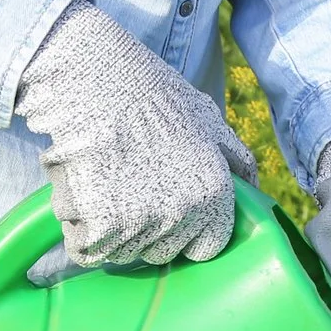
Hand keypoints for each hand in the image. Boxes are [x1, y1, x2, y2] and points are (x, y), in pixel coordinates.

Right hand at [15, 0, 256, 266]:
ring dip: (105, 227)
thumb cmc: (149, 94)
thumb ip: (234, 159)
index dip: (184, 232)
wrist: (94, 77)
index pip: (205, 248)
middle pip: (160, 253)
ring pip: (119, 253)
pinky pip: (84, 250)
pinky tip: (79, 195)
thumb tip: (254, 189)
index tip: (165, 207)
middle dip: (144, 229)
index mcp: (215, 193)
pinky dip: (76, 230)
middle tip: (127, 186)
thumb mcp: (207, 118)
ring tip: (102, 181)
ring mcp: (141, 223)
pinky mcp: (99, 225)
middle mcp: (183, 215)